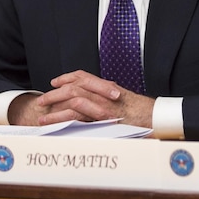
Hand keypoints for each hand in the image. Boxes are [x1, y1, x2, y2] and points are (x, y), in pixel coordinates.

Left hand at [33, 70, 153, 127]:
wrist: (156, 118)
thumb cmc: (144, 114)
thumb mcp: (126, 103)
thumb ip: (111, 101)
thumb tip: (100, 105)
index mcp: (108, 88)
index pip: (83, 76)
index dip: (67, 77)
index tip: (55, 81)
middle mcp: (104, 93)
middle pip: (74, 86)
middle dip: (55, 93)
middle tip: (43, 100)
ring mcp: (103, 104)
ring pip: (73, 99)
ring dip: (56, 107)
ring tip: (42, 116)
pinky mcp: (103, 117)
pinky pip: (80, 113)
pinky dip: (65, 115)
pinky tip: (56, 121)